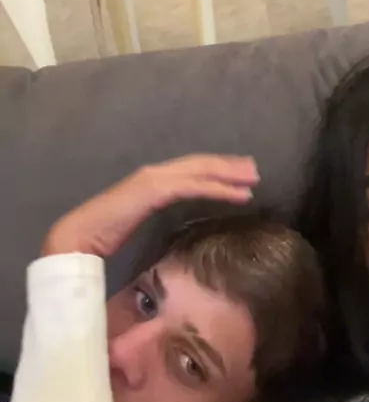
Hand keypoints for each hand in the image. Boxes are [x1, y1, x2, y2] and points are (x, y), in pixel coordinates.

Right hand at [41, 155, 258, 258]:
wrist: (80, 236)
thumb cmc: (106, 234)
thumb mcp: (139, 221)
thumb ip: (157, 215)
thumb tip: (176, 224)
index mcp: (152, 179)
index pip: (191, 170)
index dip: (216, 169)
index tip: (239, 174)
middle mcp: (155, 173)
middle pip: (200, 164)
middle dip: (229, 166)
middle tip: (255, 170)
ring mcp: (154, 179)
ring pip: (200, 171)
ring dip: (229, 173)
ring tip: (252, 179)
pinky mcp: (154, 190)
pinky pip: (193, 187)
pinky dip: (217, 189)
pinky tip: (237, 195)